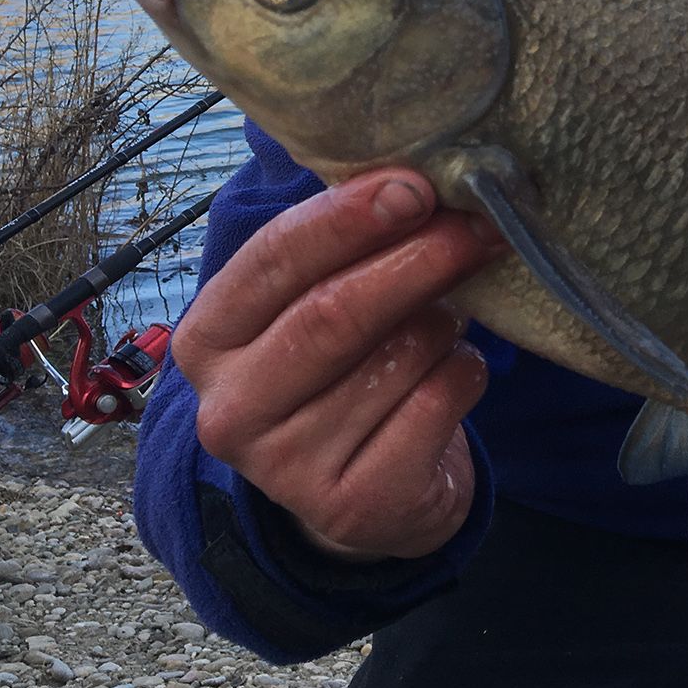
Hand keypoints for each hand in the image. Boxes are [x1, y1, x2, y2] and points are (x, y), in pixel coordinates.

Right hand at [170, 169, 500, 561]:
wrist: (363, 493)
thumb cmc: (342, 371)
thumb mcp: (319, 305)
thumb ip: (346, 249)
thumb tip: (421, 180)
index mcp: (209, 339)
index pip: (274, 260)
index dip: (348, 218)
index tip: (416, 185)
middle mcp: (230, 409)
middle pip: (334, 312)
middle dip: (416, 259)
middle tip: (478, 226)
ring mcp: (285, 468)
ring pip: (396, 358)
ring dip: (444, 321)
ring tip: (451, 313)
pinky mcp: (352, 507)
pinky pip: (434, 407)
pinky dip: (464, 372)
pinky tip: (458, 370)